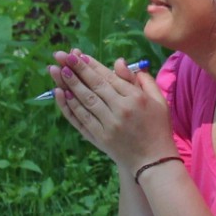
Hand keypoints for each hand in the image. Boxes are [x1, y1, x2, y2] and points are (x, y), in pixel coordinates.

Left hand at [49, 51, 174, 169]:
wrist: (153, 161)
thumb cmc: (157, 127)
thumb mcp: (158, 100)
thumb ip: (142, 80)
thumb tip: (119, 62)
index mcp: (136, 98)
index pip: (109, 78)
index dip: (92, 65)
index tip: (79, 55)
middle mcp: (120, 110)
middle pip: (94, 86)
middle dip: (77, 69)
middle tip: (62, 56)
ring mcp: (108, 125)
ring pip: (85, 101)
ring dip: (70, 84)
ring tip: (57, 70)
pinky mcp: (99, 138)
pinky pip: (81, 119)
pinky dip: (69, 106)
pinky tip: (61, 93)